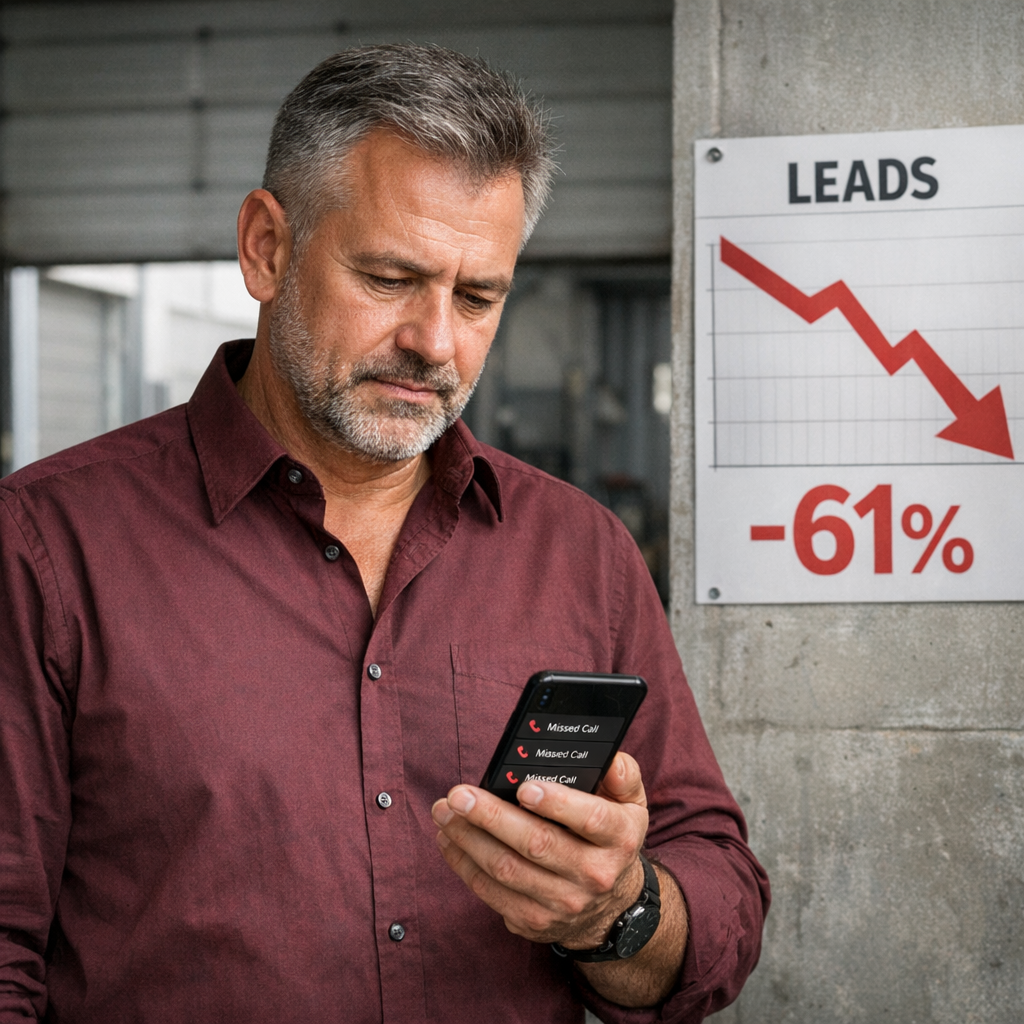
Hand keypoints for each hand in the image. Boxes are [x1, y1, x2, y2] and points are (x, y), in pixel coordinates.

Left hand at [431, 752, 648, 948]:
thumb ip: (622, 776)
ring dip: (469, 839)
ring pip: (507, 869)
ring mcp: (563, 903)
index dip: (558, 804)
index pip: (591, 820)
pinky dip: (464, 864)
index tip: (524, 787)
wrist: (611, 909)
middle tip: (460, 795)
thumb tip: (608, 760)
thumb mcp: (631, 805)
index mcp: (619, 838)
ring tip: (444, 812)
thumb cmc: (610, 840)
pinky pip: (491, 893)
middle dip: (492, 817)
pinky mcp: (534, 921)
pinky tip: (449, 839)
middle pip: (537, 844)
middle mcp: (594, 874)